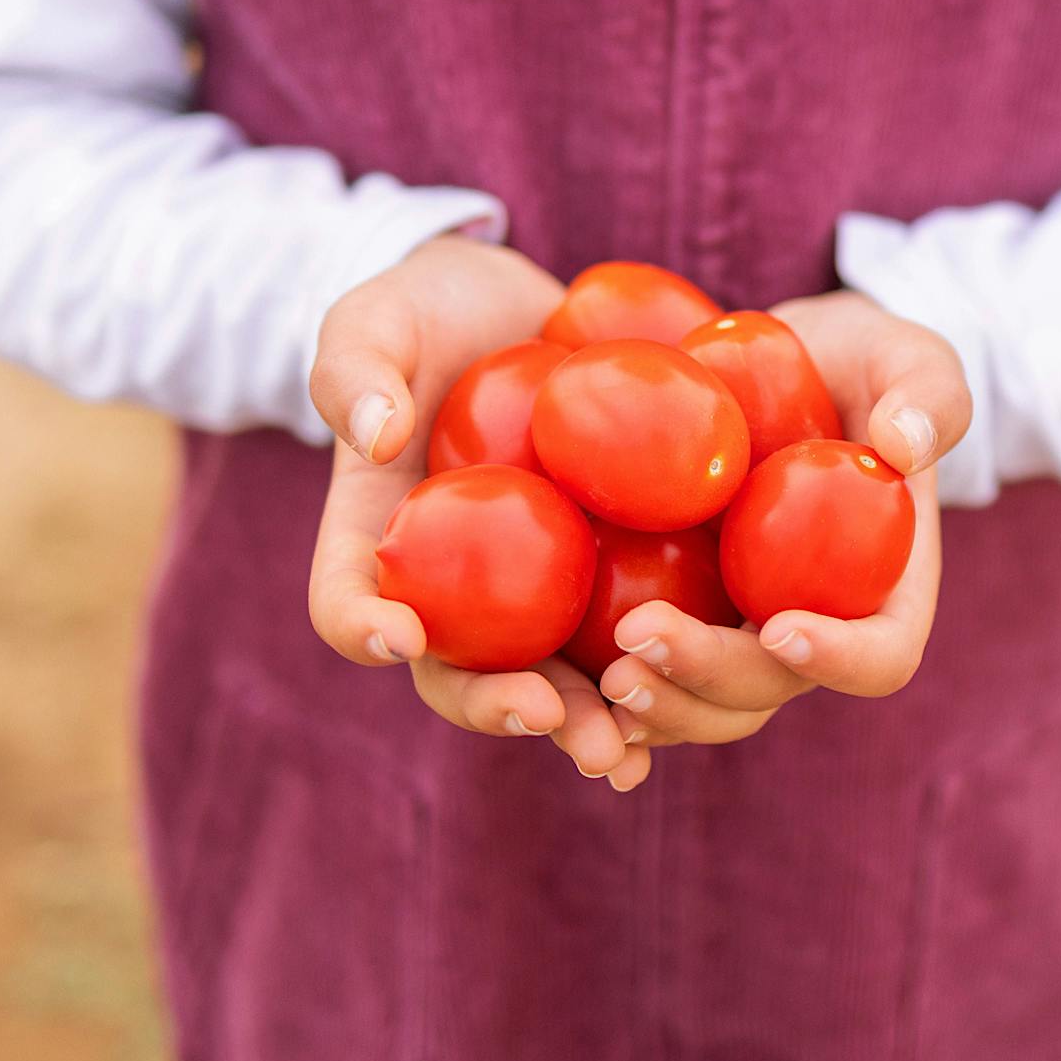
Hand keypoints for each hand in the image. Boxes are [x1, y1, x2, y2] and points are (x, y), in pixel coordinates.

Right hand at [305, 236, 650, 791]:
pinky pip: (640, 627)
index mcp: (382, 538)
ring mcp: (540, 586)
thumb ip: (357, 364)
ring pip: (557, 675)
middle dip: (504, 707)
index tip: (401, 637)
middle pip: (464, 671)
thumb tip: (375, 432)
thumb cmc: (430, 312)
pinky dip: (669, 668)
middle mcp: (459, 586)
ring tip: (627, 751)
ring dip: (591, 720)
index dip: (364, 626)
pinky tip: (711, 681)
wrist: (524, 309)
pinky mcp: (617, 568)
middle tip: (551, 720)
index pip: (349, 599)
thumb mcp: (378, 316)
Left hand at [596, 292, 970, 748]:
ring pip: (704, 704)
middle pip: (770, 691)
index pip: (880, 655)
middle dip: (708, 679)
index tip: (783, 626)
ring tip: (600, 670)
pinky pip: (648, 669)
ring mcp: (740, 630)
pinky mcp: (680, 612)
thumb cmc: (860, 363)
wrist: (781, 365)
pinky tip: (555, 680)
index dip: (839, 659)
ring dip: (656, 702)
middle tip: (641, 639)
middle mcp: (812, 630)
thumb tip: (905, 444)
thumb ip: (926, 392)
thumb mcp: (906, 357)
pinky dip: (606, 691)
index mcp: (884, 593)